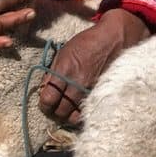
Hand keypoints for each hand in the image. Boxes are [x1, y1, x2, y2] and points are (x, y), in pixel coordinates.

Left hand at [39, 8, 150, 124]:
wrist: (111, 39)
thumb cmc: (85, 43)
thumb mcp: (63, 52)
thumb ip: (51, 72)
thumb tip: (43, 89)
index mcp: (64, 71)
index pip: (48, 99)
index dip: (44, 104)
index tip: (44, 102)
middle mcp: (77, 83)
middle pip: (61, 112)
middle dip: (54, 111)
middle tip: (55, 106)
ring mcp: (90, 91)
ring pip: (75, 117)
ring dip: (68, 115)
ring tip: (67, 108)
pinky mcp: (101, 94)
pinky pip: (88, 112)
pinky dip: (81, 113)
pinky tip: (79, 107)